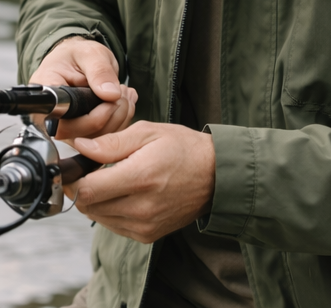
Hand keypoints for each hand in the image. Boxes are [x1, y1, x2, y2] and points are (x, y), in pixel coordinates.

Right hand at [29, 36, 136, 139]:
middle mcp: (52, 120)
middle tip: (122, 90)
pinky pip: (106, 136)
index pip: (65, 124)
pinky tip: (124, 99)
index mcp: (47, 99)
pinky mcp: (82, 132)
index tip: (111, 98)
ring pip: (98, 139)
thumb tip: (111, 94)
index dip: (93, 117)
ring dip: (120, 115)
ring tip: (123, 91)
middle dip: (112, 113)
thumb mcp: (90, 54)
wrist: (77, 60)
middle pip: (83, 135)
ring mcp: (68, 129)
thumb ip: (100, 72)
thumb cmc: (77, 55)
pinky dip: (122, 118)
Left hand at [69, 122, 214, 242]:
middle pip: (88, 206)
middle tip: (99, 172)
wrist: (216, 174)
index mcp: (141, 177)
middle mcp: (141, 207)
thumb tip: (81, 148)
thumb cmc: (184, 148)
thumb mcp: (150, 133)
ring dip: (99, 201)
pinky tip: (130, 195)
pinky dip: (113, 211)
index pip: (87, 191)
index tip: (80, 168)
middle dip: (87, 188)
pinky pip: (114, 226)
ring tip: (119, 181)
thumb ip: (113, 142)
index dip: (76, 179)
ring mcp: (144, 225)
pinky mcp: (147, 235)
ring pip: (98, 218)